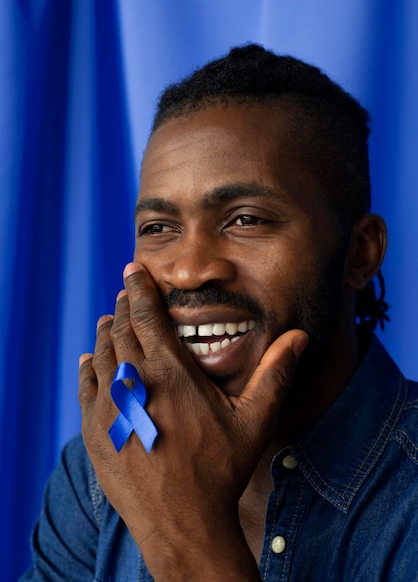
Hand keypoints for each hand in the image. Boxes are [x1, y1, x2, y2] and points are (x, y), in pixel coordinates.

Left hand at [79, 262, 307, 579]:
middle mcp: (134, 382)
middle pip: (119, 329)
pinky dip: (88, 367)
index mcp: (171, 373)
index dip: (138, 288)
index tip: (132, 270)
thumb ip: (275, 373)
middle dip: (122, 306)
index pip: (146, 314)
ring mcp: (109, 407)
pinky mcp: (94, 430)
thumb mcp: (254, 421)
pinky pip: (85, 385)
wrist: (182, 524)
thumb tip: (299, 336)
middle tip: (125, 294)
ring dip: (105, 332)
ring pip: (100, 354)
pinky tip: (91, 361)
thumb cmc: (220, 471)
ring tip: (109, 321)